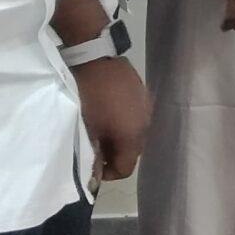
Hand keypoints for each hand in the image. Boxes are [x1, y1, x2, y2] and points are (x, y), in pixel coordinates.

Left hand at [72, 56, 148, 180]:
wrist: (97, 59)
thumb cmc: (89, 98)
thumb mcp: (86, 130)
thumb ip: (93, 155)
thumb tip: (95, 175)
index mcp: (133, 137)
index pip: (126, 169)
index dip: (108, 173)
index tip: (94, 166)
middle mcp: (145, 125)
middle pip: (133, 152)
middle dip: (116, 155)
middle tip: (97, 147)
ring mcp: (147, 109)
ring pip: (136, 134)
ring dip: (121, 137)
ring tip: (103, 128)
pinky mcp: (144, 94)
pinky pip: (137, 117)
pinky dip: (125, 121)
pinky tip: (111, 111)